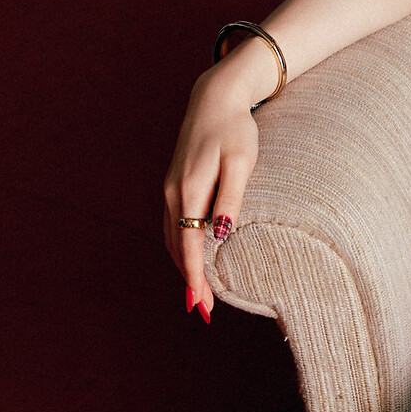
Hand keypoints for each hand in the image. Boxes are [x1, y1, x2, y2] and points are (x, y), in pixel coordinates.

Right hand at [162, 62, 261, 320]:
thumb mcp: (241, 163)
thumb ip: (230, 198)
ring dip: (183, 267)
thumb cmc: (235, 130)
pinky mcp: (174, 185)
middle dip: (189, 280)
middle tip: (204, 311)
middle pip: (177, 247)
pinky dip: (180, 248)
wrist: (214, 100)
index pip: (190, 244)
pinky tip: (191, 261)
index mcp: (189, 190)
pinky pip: (172, 225)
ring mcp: (170, 189)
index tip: (200, 303)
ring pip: (172, 238)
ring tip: (198, 295)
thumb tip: (220, 234)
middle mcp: (173, 193)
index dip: (195, 276)